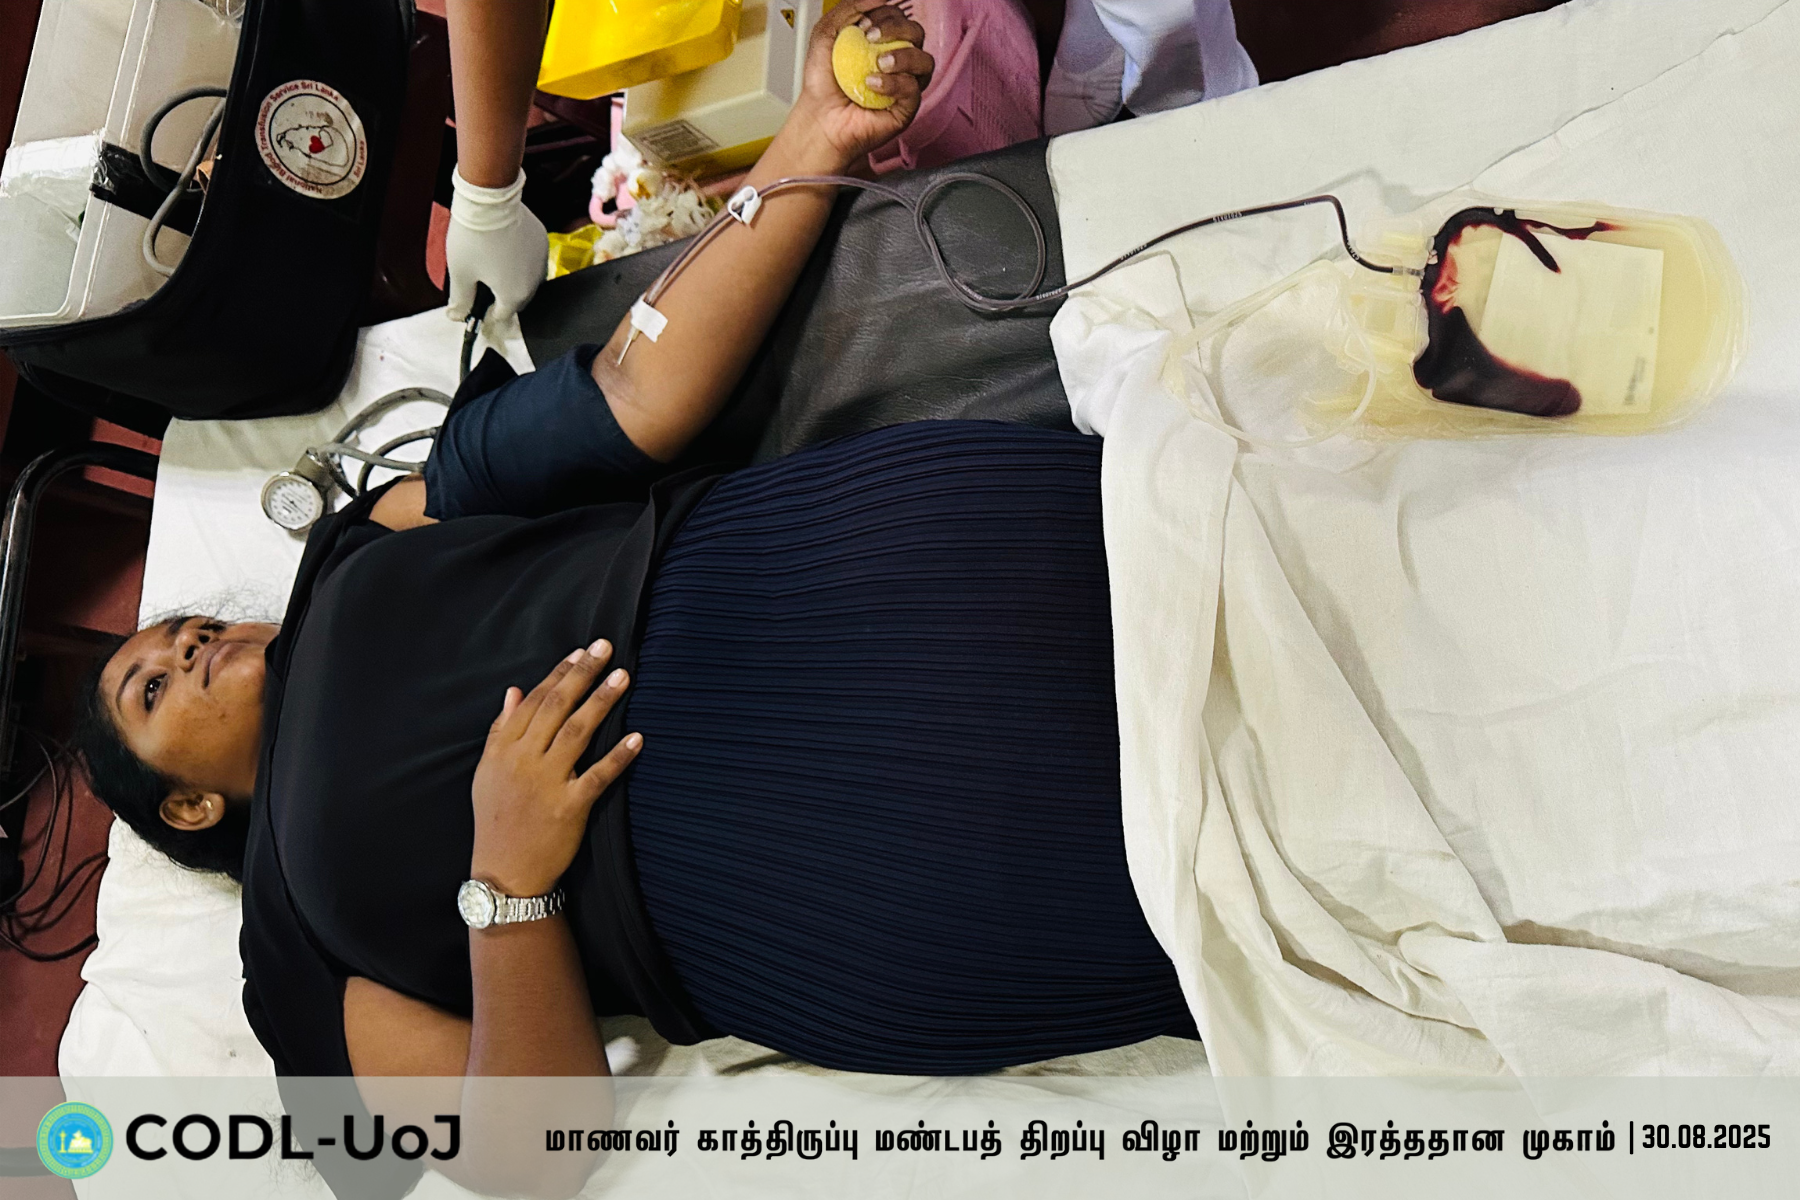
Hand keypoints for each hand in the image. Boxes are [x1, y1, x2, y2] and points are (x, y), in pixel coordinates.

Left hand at [445, 166, 547, 325]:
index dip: (486, 313)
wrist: (489, 200)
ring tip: (492, 264)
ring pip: (527, 279)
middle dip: (500, 297)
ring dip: (512, 279)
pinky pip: (532, 259)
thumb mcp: (460, 273)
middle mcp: (534, 282)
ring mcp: (541, 260)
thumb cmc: (473, 237)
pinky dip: (520, 260)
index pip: (502, 315)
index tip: (474, 303)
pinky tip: (504, 249)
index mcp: (515, 295)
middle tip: (481, 284)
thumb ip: (460, 300)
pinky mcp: (542, 241)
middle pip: (517, 299)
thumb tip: (457, 316)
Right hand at [469, 640, 640, 899]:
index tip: (580, 651)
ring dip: (602, 701)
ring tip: (623, 676)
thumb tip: (514, 691)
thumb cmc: (497, 820)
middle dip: (582, 674)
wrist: (504, 873)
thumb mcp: (487, 773)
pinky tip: (638, 738)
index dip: (559, 673)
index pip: (535, 701)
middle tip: (605, 647)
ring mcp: (547, 783)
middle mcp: (524, 761)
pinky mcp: (569, 807)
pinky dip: (618, 756)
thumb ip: (501, 730)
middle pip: (557, 707)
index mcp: (504, 749)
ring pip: (578, 732)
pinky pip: (598, 776)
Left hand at [788, 1, 933, 168]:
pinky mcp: (906, 108)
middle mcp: (899, 62)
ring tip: (878, 63)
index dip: (886, 15)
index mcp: (884, 43)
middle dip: (896, 29)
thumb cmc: (823, 83)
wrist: (819, 117)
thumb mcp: (826, 34)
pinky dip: (894, 83)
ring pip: (924, 61)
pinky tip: (873, 83)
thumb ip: (849, 9)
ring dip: (902, 56)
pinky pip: (914, 89)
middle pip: (917, 33)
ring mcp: (905, 85)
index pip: (900, 18)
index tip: (863, 24)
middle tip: (871, 38)